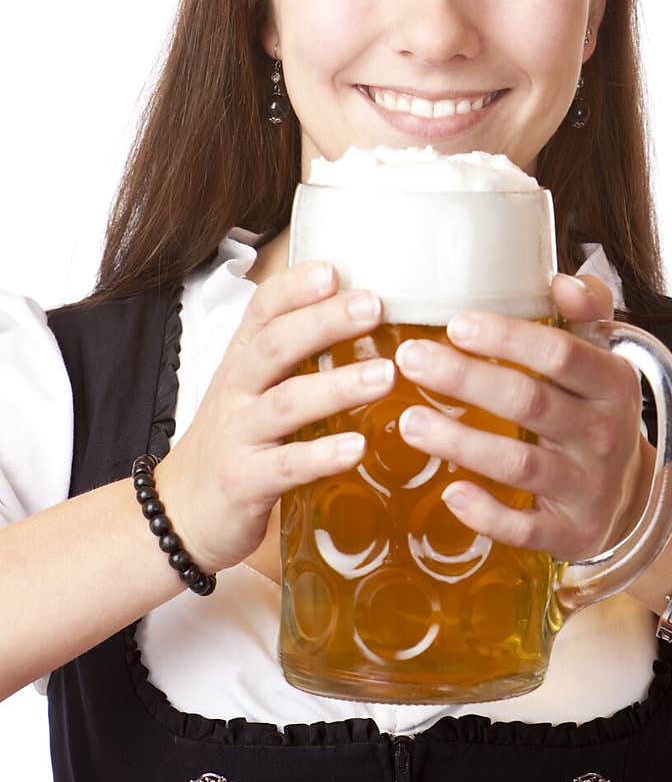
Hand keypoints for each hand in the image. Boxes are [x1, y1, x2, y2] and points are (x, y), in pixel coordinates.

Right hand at [152, 262, 394, 571]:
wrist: (177, 512)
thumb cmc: (235, 441)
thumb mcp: (254, 389)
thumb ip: (296, 357)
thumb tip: (366, 316)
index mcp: (243, 360)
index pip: (262, 310)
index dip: (295, 287)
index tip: (334, 269)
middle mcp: (236, 390)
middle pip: (275, 346)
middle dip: (324, 322)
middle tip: (373, 306)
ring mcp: (238, 436)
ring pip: (285, 403)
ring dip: (336, 386)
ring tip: (385, 375)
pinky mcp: (245, 482)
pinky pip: (286, 466)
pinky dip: (322, 456)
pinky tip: (357, 448)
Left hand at [394, 272, 654, 562]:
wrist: (631, 495)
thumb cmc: (594, 410)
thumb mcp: (601, 356)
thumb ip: (586, 308)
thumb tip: (559, 279)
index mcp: (612, 383)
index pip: (561, 354)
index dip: (508, 339)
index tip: (456, 325)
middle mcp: (605, 435)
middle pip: (530, 402)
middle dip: (466, 380)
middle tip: (410, 359)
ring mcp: (589, 488)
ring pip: (520, 464)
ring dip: (461, 442)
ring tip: (408, 421)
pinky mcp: (571, 533)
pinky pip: (526, 528)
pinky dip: (488, 514)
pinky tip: (451, 493)